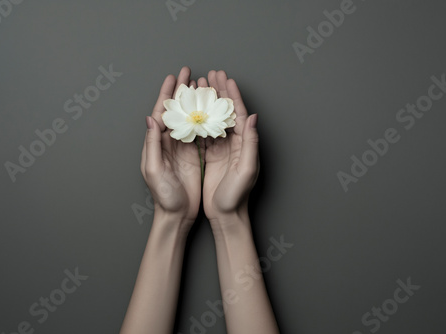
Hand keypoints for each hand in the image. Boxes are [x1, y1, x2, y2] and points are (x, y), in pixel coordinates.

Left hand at [141, 67, 200, 224]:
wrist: (177, 214)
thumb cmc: (163, 195)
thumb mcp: (154, 169)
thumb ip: (152, 143)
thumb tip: (152, 118)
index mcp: (157, 142)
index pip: (162, 112)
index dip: (167, 93)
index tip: (174, 76)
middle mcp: (169, 142)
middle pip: (177, 110)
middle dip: (182, 91)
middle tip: (190, 72)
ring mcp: (183, 147)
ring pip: (189, 118)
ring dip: (195, 101)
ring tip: (202, 85)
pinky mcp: (195, 155)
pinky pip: (200, 132)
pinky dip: (205, 118)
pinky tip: (211, 108)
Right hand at [198, 70, 259, 224]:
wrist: (226, 216)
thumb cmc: (236, 196)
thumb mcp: (246, 169)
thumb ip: (251, 143)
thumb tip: (252, 117)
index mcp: (245, 144)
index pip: (239, 114)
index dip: (232, 95)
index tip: (225, 78)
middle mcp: (234, 143)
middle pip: (225, 112)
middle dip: (219, 92)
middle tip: (211, 74)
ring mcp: (222, 149)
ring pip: (213, 120)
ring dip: (207, 103)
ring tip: (199, 86)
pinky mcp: (211, 157)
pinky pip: (204, 133)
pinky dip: (198, 119)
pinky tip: (192, 110)